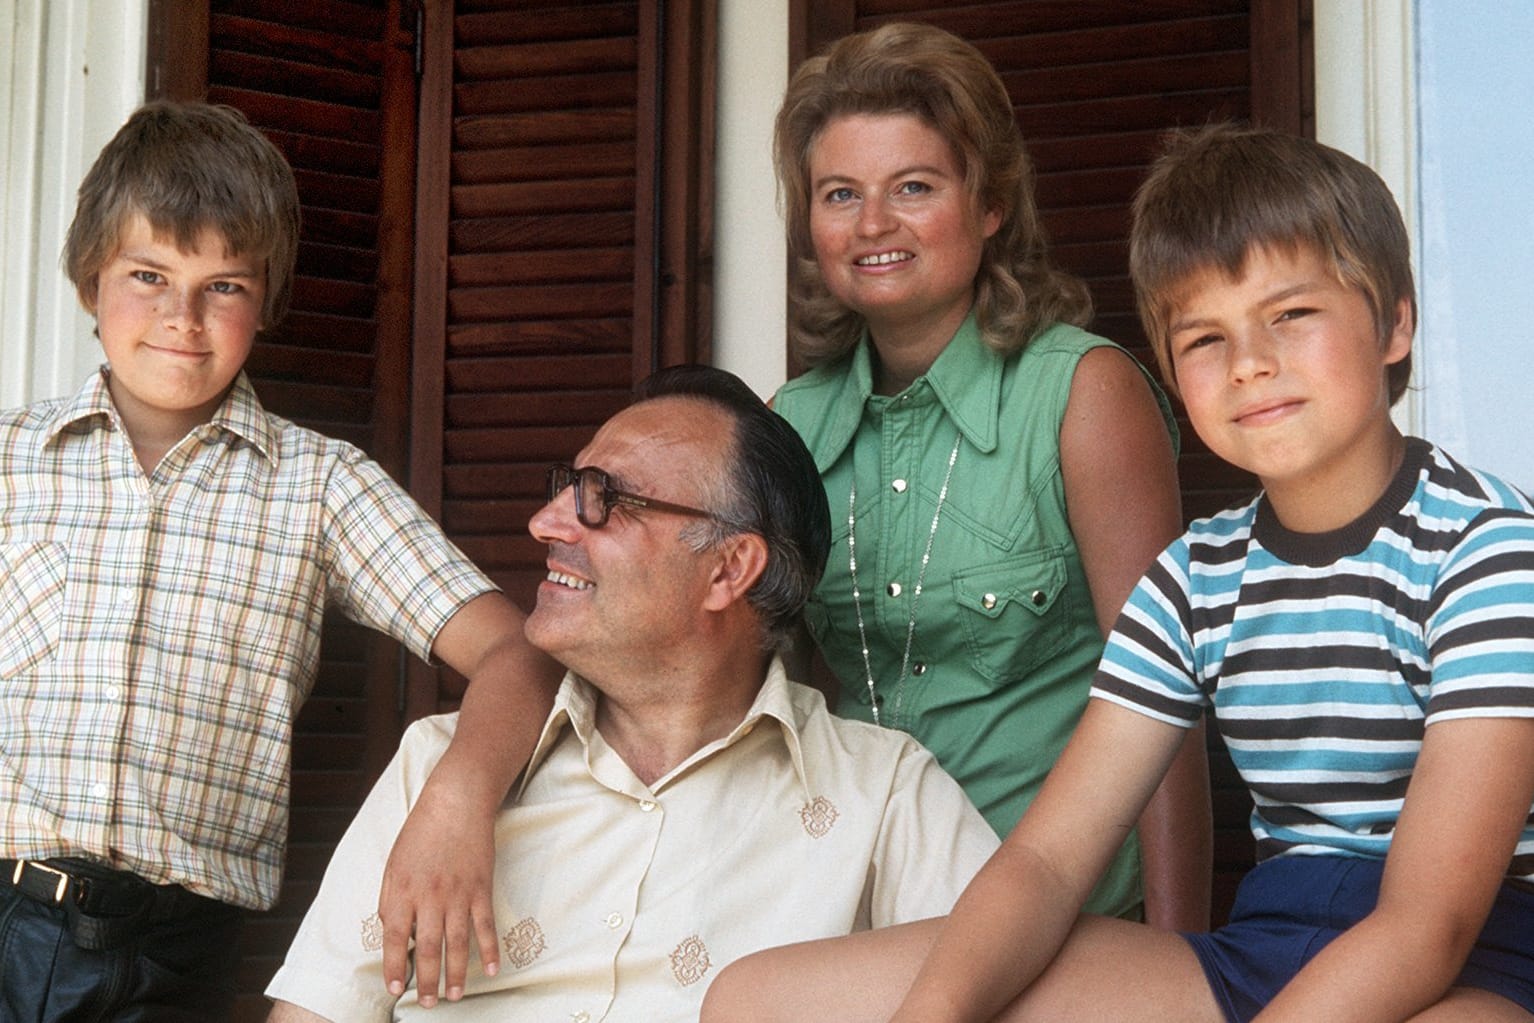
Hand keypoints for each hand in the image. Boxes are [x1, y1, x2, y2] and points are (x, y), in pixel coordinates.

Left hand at [377, 776, 499, 1005]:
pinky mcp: (481, 888)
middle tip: (427, 1003)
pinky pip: (485, 926)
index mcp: (402, 889)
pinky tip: (489, 969)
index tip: (395, 989)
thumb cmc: (421, 832)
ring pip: (456, 942)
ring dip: (455, 973)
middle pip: (427, 947)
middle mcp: (429, 895)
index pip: (394, 937)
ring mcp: (458, 893)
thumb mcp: (393, 864)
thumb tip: (394, 934)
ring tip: (454, 996)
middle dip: (426, 980)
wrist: (456, 802)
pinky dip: (488, 950)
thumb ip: (391, 900)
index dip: (393, 967)